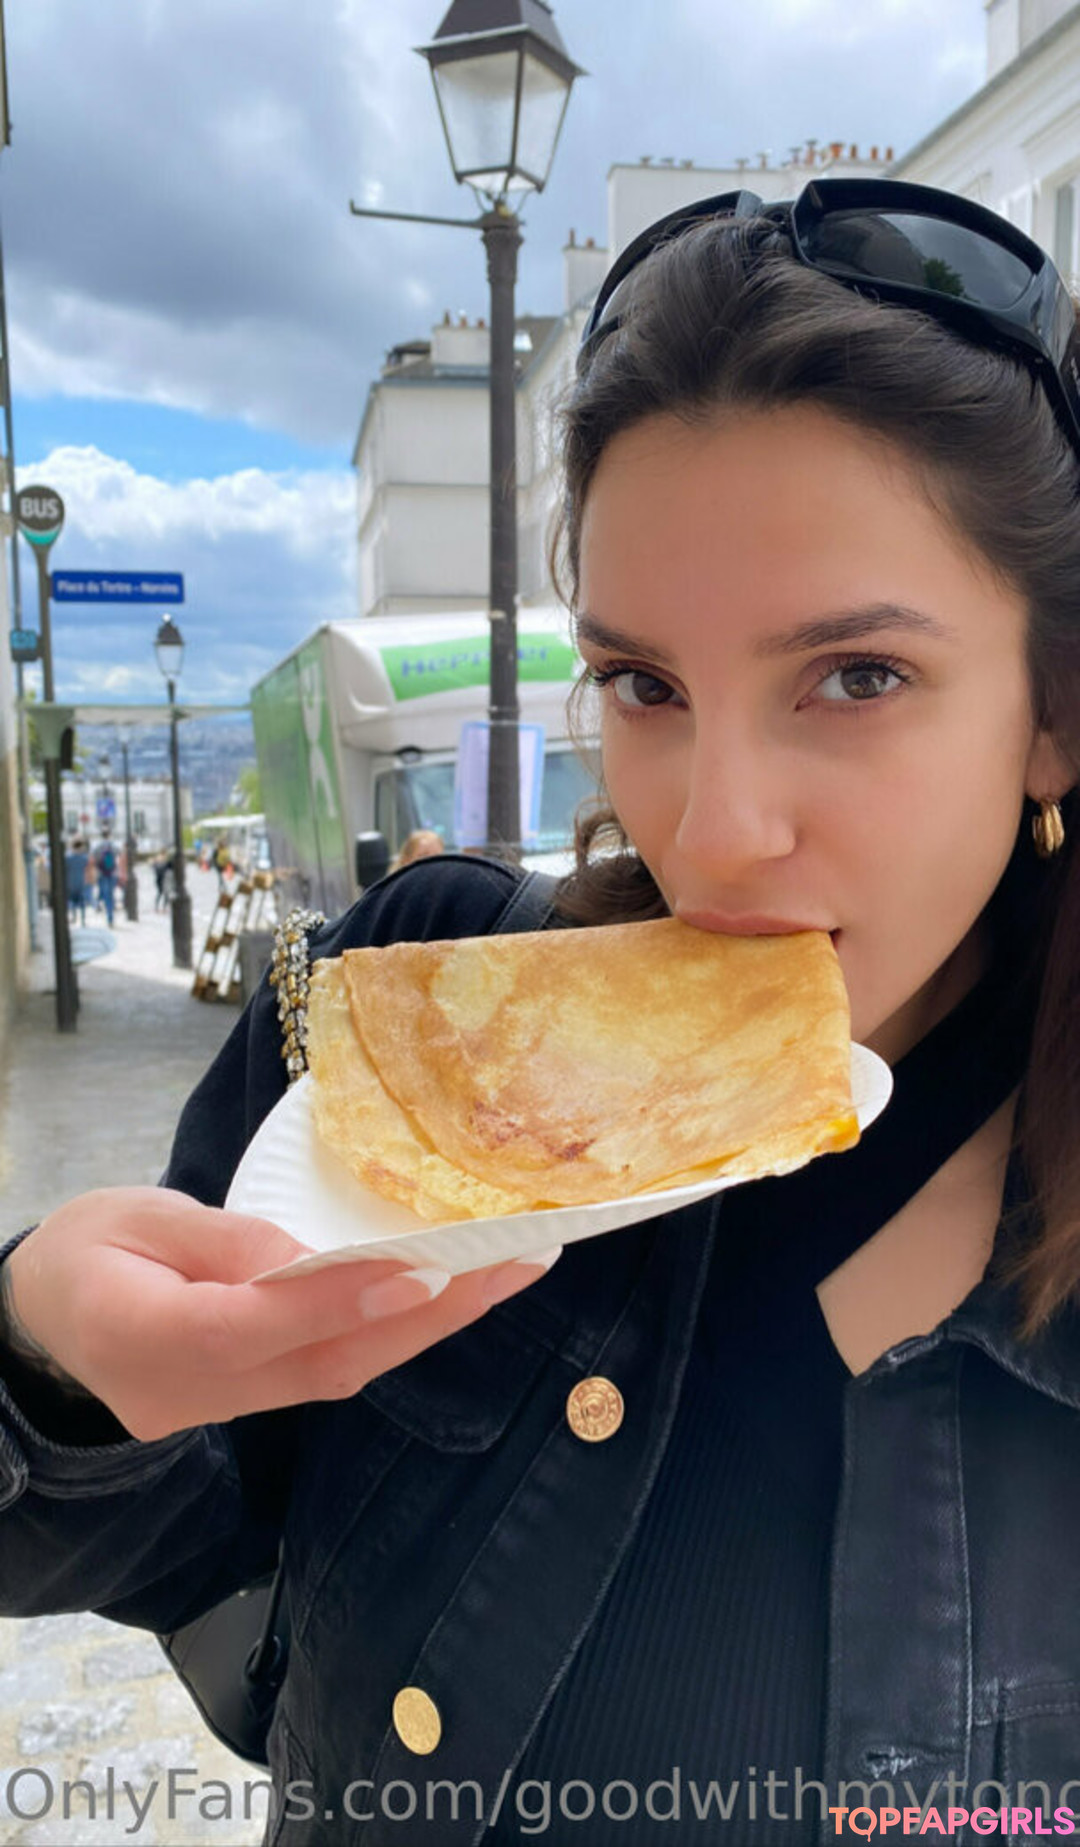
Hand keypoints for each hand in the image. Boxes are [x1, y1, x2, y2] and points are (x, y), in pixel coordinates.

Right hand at [4, 1188, 559, 1441]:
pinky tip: (446, 1299)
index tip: (425, 1270)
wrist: (40, 1325)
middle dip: (430, 1315)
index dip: (342, 1302)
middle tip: (515, 1264)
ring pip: (338, 1375)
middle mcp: (193, 1391)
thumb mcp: (132, 1218)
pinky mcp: (246, 1406)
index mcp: (144, 1335)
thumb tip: (310, 1256)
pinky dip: (391, 1335)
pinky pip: (327, 1373)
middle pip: (325, 1362)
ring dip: (427, 1327)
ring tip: (506, 1274)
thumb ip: (221, 1241)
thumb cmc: (82, 1251)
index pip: (255, 1325)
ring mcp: (223, 1410)